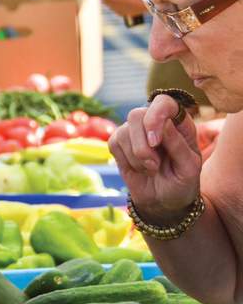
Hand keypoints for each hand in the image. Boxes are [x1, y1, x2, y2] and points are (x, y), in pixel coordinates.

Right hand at [109, 94, 201, 224]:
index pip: (164, 102)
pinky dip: (126, 161)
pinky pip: (114, 143)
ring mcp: (135, 130)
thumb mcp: (188, 169)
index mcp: (178, 122)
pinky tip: (139, 168)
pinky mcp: (119, 141)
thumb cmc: (182, 182)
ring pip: (124, 130)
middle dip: (142, 145)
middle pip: (137, 114)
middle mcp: (155, 121)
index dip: (155, 116)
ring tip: (151, 169)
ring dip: (137, 157)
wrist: (165, 201)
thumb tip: (163, 124)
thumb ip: (178, 145)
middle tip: (154, 165)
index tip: (155, 141)